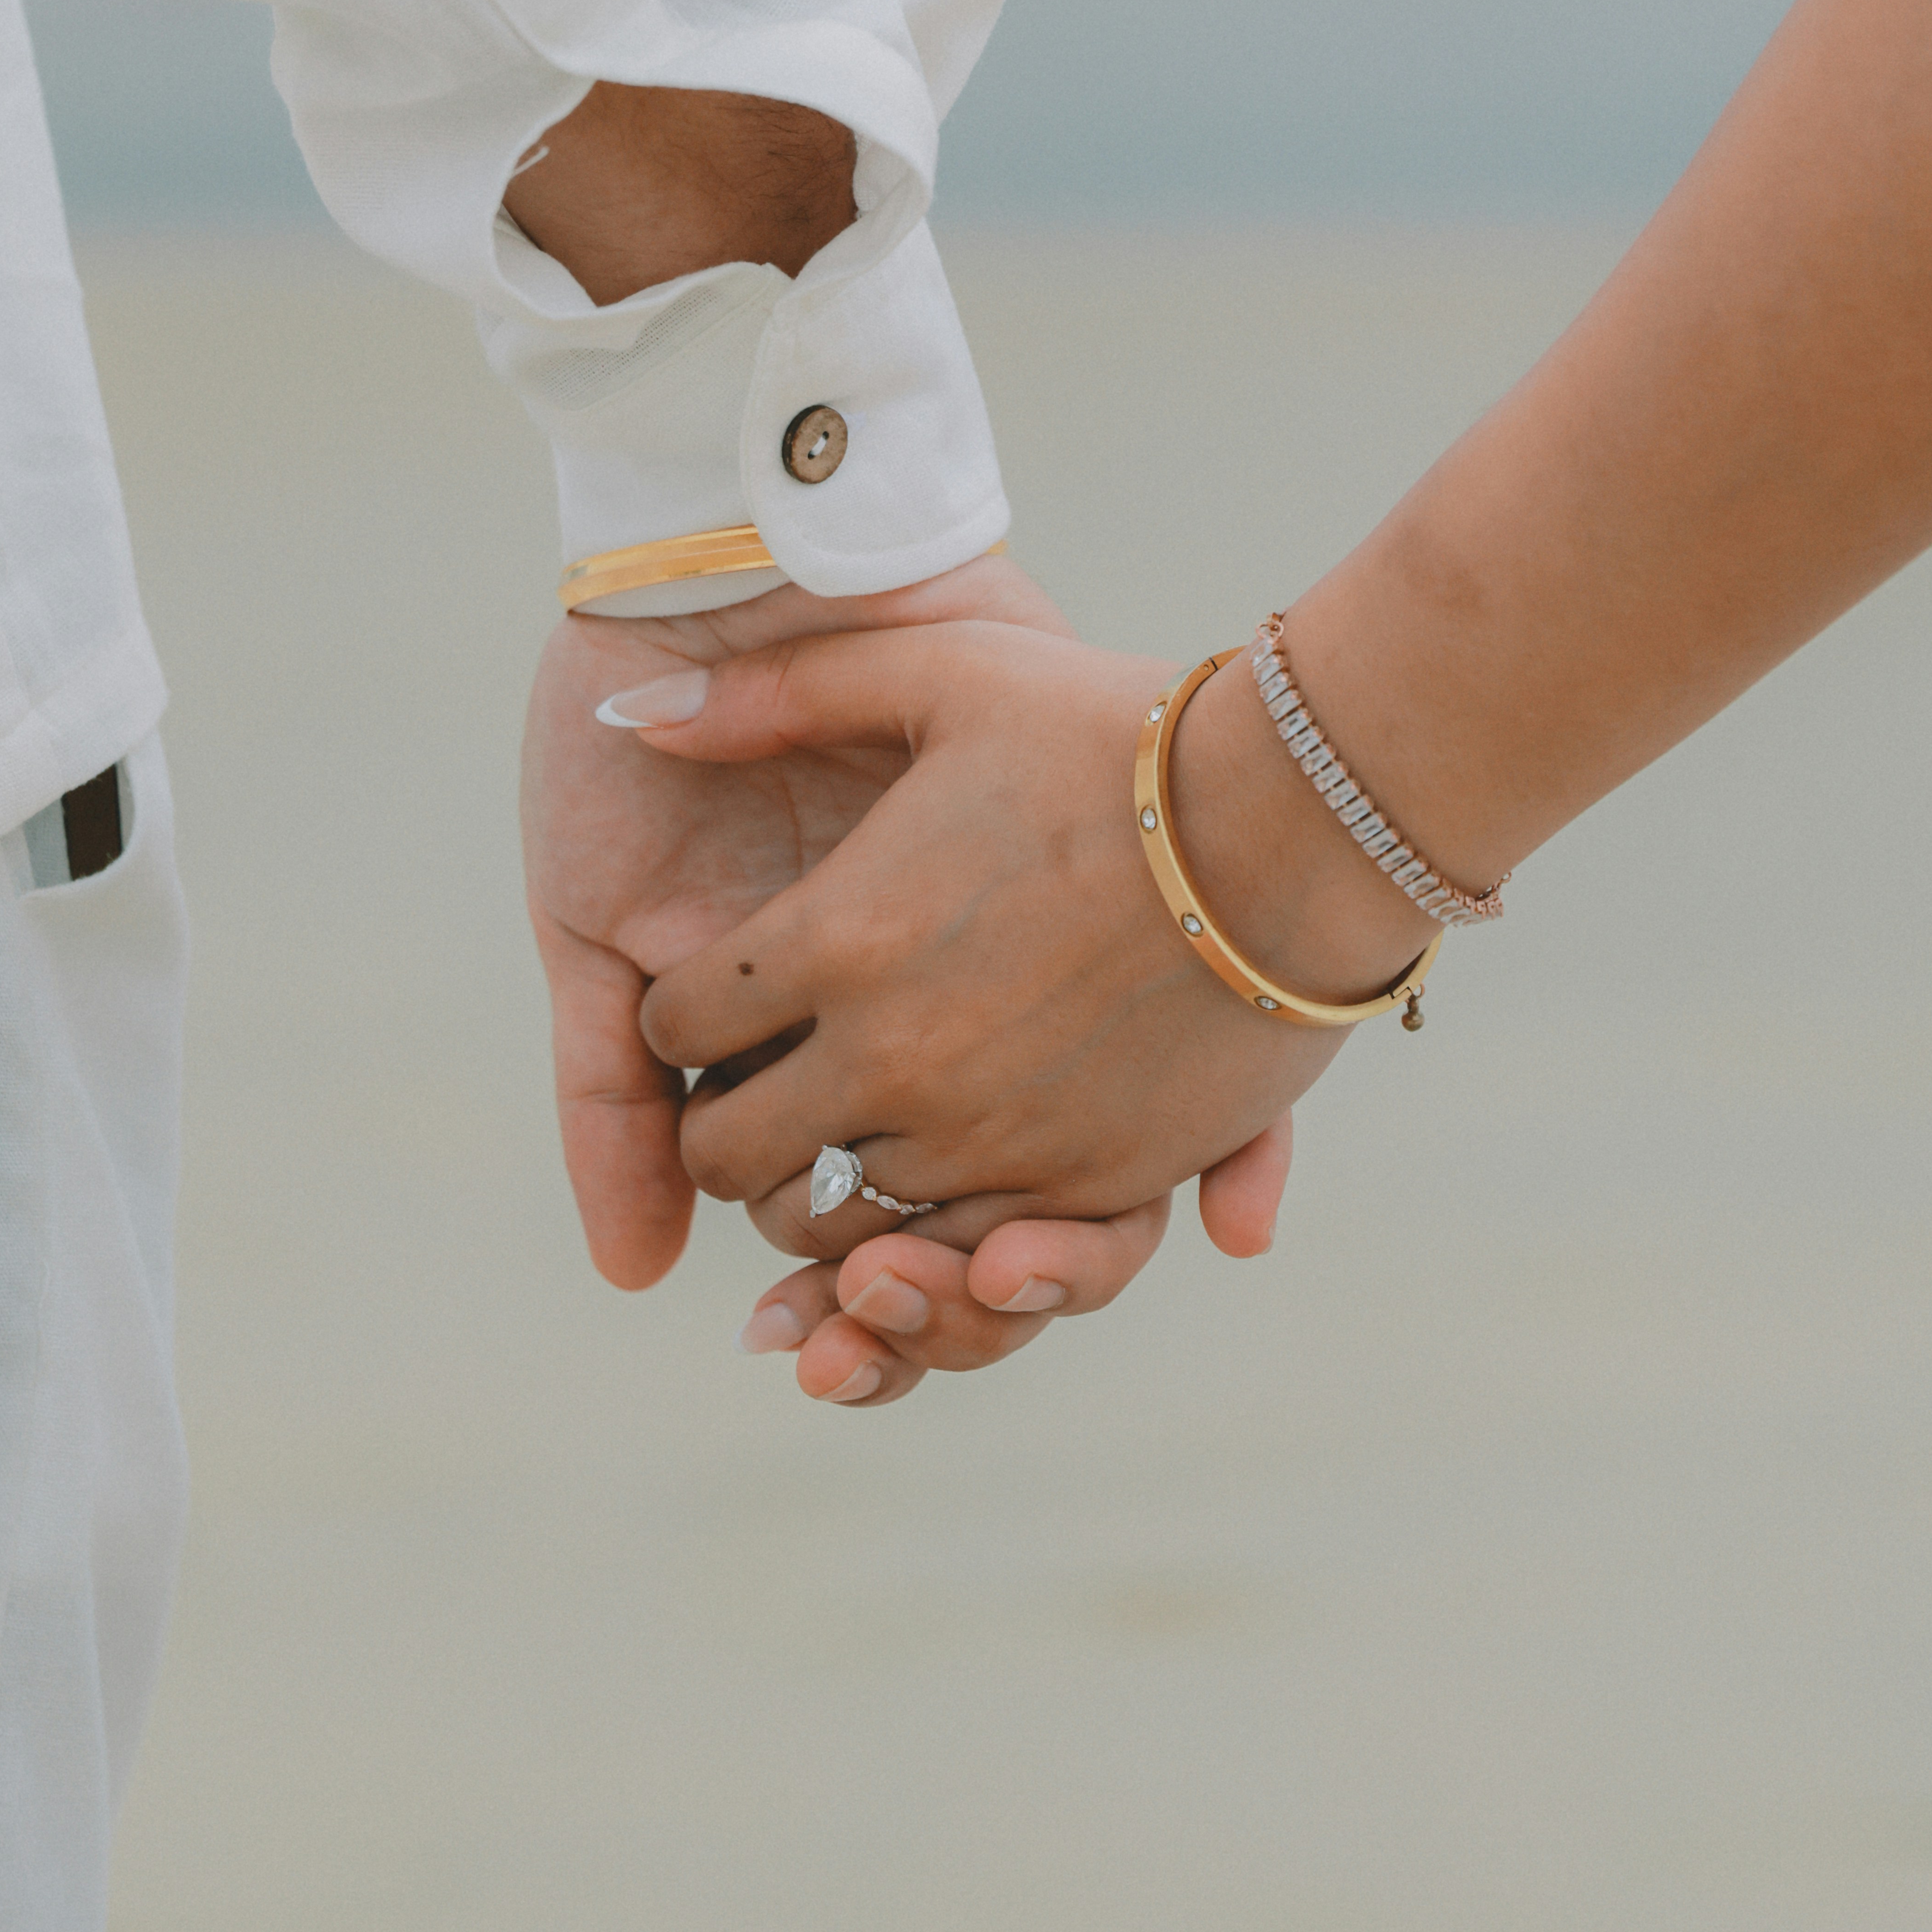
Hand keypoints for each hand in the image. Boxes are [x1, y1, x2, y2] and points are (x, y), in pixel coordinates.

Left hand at [523, 566, 1303, 1399]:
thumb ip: (776, 690)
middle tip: (771, 1089)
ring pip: (838, 1231)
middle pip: (734, 1158)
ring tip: (853, 1147)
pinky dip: (937, 1244)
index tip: (723, 998)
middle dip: (733, 1130)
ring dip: (828, 1202)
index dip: (688, 1016)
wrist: (1297, 814)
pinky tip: (948, 1184)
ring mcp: (992, 1138)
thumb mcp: (939, 668)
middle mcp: (896, 1058)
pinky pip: (962, 1263)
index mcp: (841, 938)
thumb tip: (634, 710)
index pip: (681, 1026)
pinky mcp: (1085, 1186)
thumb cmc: (1115, 727)